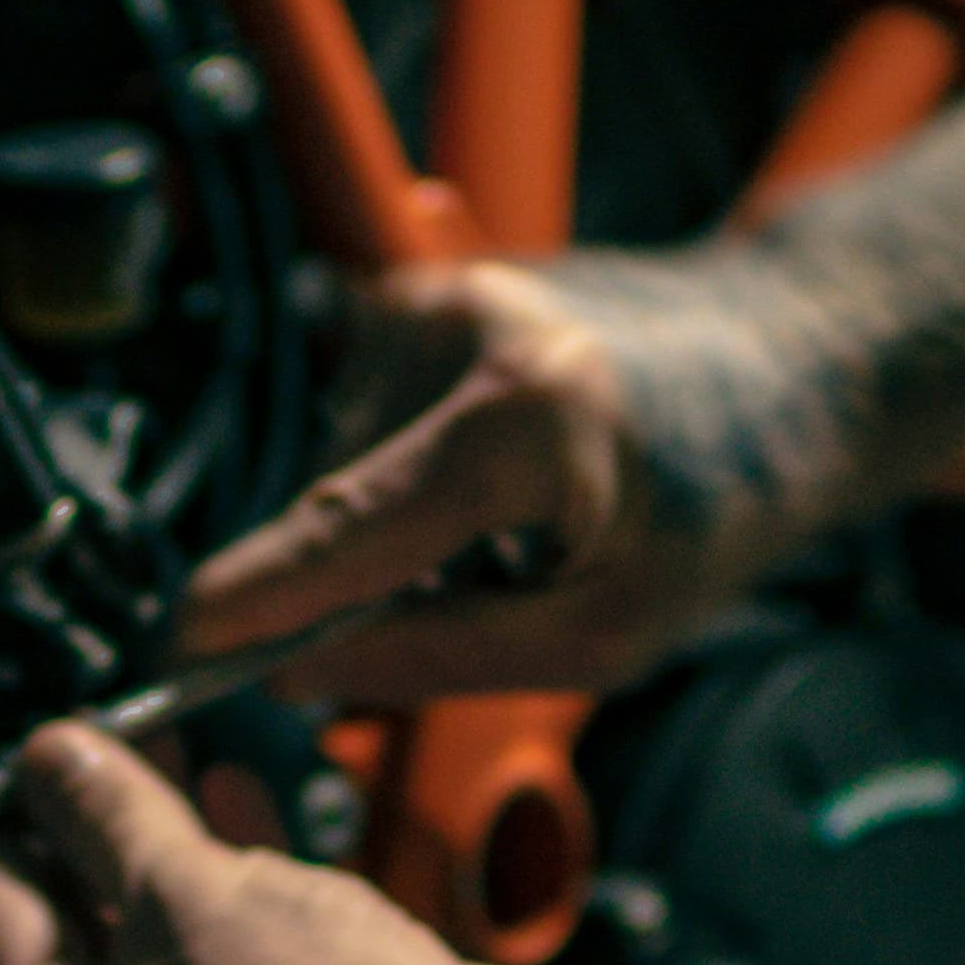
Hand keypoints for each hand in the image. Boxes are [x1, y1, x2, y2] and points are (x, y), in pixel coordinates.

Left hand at [0, 724, 562, 964]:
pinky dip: (230, 911)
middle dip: (101, 838)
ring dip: (171, 860)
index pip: (0, 931)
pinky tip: (239, 810)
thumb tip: (40, 753)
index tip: (24, 767)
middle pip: (83, 951)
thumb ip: (102, 812)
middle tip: (106, 747)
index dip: (16, 828)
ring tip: (175, 756)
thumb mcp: (180, 883)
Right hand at [177, 252, 899, 704]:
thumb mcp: (607, 631)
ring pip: (335, 465)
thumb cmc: (718, 500)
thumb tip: (306, 676)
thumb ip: (443, 658)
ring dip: (386, 524)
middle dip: (357, 578)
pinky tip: (488, 476)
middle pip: (331, 501)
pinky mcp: (417, 288)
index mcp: (527, 417)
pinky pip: (355, 422)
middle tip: (468, 603)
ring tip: (505, 527)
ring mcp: (434, 295)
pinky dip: (398, 471)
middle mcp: (465, 331)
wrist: (781, 362)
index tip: (184, 644)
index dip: (257, 596)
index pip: (349, 525)